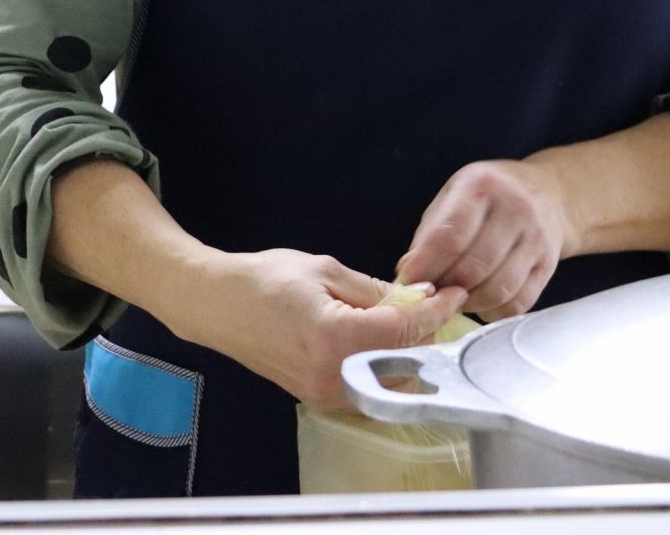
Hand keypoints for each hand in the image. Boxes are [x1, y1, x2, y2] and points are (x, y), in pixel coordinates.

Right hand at [175, 249, 466, 407]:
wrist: (216, 305)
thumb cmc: (263, 280)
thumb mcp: (326, 270)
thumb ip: (377, 291)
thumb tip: (420, 298)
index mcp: (336, 339)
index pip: (407, 329)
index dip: (437, 309)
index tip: (453, 292)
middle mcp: (333, 376)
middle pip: (406, 360)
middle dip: (424, 330)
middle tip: (430, 300)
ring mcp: (326, 394)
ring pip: (391, 379)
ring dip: (407, 350)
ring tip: (405, 317)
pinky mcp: (320, 398)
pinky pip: (368, 385)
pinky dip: (384, 363)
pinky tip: (381, 337)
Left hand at [396, 159, 568, 320]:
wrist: (548, 192)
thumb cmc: (488, 197)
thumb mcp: (453, 196)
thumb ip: (430, 234)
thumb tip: (409, 276)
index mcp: (482, 186)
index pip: (450, 237)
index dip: (426, 266)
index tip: (409, 283)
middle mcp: (515, 209)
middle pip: (474, 268)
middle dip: (445, 289)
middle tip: (431, 295)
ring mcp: (537, 238)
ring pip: (497, 290)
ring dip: (469, 304)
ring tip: (454, 299)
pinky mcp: (549, 264)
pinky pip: (519, 303)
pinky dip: (494, 312)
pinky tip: (481, 304)